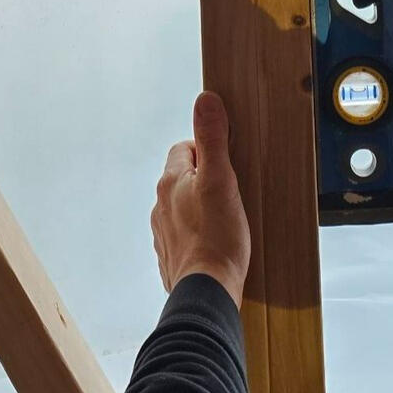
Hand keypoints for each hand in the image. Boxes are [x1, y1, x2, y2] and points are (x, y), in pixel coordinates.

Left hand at [153, 92, 250, 308]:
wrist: (207, 291)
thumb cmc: (217, 239)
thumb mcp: (221, 180)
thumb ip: (213, 139)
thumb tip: (206, 101)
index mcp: (170, 182)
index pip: (184, 148)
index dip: (208, 149)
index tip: (226, 162)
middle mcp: (161, 205)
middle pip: (184, 177)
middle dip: (206, 179)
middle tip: (231, 190)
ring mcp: (164, 232)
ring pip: (184, 207)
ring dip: (202, 208)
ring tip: (227, 219)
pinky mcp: (172, 255)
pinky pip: (186, 234)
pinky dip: (199, 234)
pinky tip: (218, 242)